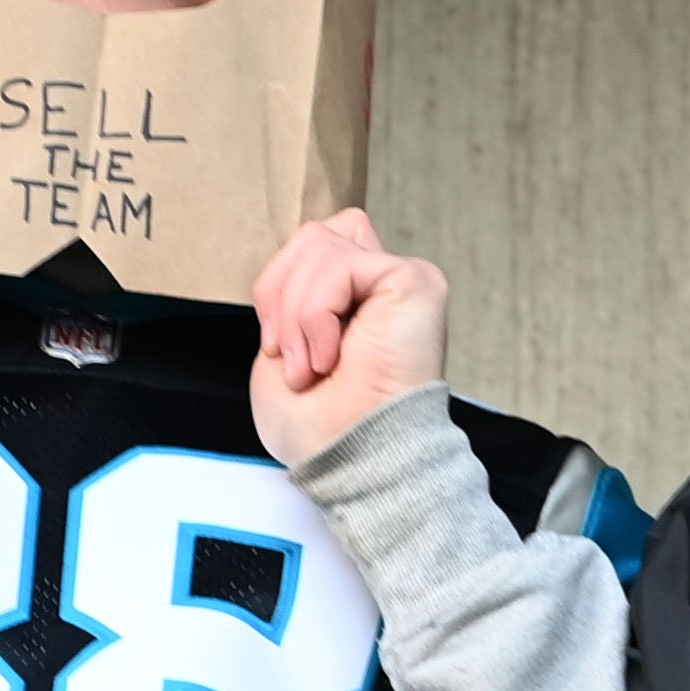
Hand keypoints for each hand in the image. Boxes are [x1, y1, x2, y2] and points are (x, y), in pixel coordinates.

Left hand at [248, 209, 453, 468]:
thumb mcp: (282, 342)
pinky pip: (340, 264)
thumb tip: (299, 253)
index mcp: (358, 297)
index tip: (275, 347)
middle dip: (281, 294)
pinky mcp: (415, 280)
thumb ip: (293, 290)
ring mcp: (403, 277)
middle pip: (313, 235)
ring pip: (319, 244)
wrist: (351, 455)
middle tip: (288, 356)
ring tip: (309, 365)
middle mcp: (384, 282)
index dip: (279, 284)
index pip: (313, 243)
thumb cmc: (319, 422)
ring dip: (297, 314)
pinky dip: (316, 315)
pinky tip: (330, 357)